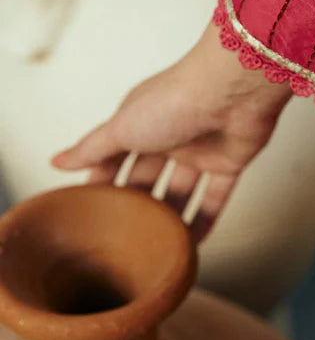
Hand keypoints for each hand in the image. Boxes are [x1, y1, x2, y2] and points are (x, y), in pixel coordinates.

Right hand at [51, 22, 291, 232]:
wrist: (232, 90)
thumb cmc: (175, 100)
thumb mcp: (122, 127)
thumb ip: (92, 148)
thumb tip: (57, 161)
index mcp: (141, 122)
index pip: (115, 158)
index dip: (103, 183)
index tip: (90, 213)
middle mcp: (169, 135)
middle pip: (148, 178)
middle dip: (136, 205)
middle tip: (122, 239)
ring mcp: (200, 149)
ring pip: (182, 191)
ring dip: (170, 218)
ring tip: (153, 249)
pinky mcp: (228, 162)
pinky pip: (216, 196)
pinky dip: (206, 220)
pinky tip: (192, 245)